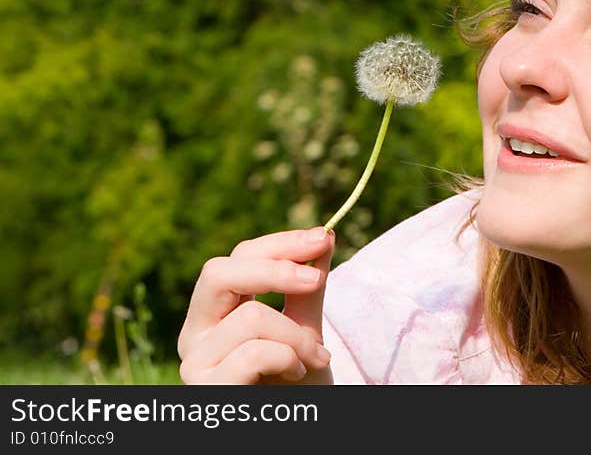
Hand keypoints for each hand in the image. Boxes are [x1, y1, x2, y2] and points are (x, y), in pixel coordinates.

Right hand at [177, 226, 334, 383]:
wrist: (294, 427)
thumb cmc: (296, 383)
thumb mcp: (305, 327)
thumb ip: (308, 286)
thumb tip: (323, 235)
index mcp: (215, 311)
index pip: (238, 258)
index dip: (280, 244)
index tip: (322, 237)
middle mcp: (194, 333)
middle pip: (219, 272)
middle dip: (275, 270)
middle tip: (315, 280)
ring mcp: (194, 362)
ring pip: (250, 316)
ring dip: (298, 336)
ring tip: (316, 358)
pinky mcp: (206, 389)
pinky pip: (253, 353)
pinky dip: (287, 358)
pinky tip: (298, 374)